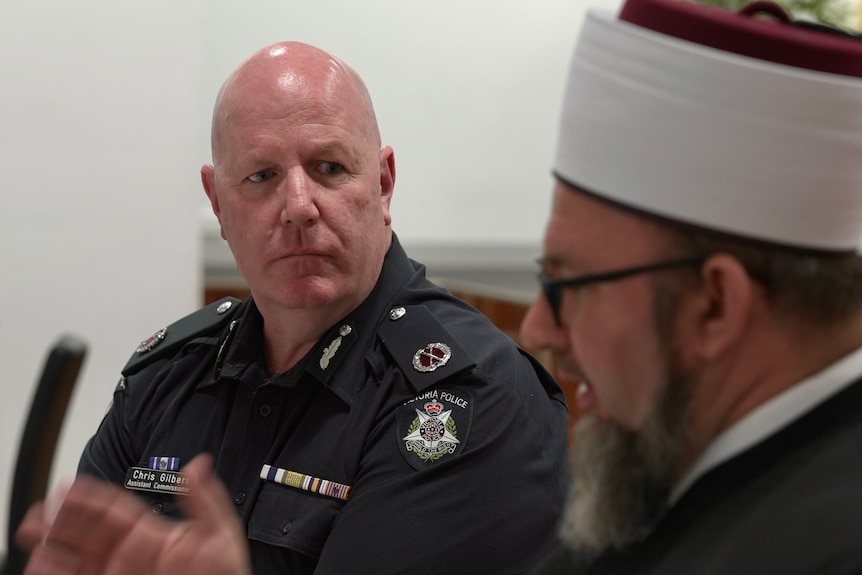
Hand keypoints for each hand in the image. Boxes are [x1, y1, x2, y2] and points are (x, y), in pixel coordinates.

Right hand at [15, 454, 250, 574]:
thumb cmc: (225, 574)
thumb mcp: (220, 532)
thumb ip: (205, 499)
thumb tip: (199, 464)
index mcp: (153, 535)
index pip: (114, 511)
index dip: (90, 498)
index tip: (68, 486)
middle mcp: (131, 555)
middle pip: (89, 534)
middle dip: (62, 520)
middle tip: (40, 510)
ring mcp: (120, 573)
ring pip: (79, 559)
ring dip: (55, 549)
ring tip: (35, 537)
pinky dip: (61, 573)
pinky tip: (43, 566)